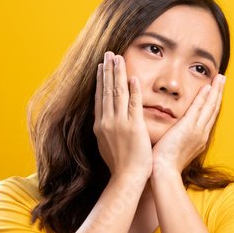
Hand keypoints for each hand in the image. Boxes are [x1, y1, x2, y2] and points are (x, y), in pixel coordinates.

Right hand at [93, 51, 152, 180]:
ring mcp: (119, 124)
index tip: (101, 67)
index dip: (100, 81)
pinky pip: (133, 105)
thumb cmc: (120, 166)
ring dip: (118, 74)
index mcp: (101, 126)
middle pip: (106, 91)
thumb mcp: (107, 146)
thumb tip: (104, 125)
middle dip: (107, 70)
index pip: (100, 98)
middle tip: (108, 54)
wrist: (126, 178)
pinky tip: (133, 78)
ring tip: (118, 58)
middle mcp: (107, 122)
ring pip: (117, 93)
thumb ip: (107, 132)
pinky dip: (133, 91)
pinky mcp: (133, 127)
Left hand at [151, 73, 225, 174]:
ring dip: (216, 91)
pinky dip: (204, 97)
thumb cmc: (165, 163)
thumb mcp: (175, 149)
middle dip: (219, 93)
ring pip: (209, 106)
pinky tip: (208, 87)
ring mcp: (197, 131)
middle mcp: (202, 133)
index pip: (209, 116)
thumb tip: (174, 133)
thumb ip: (178, 138)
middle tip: (223, 78)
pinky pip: (198, 109)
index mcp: (199, 138)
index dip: (214, 102)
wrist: (164, 172)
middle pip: (213, 109)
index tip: (216, 90)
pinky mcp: (189, 128)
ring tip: (220, 77)